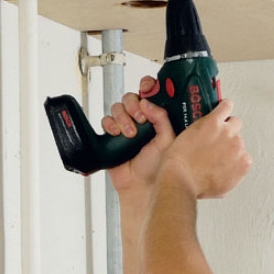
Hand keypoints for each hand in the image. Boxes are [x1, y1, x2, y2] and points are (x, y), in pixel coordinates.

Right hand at [101, 76, 175, 194]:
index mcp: (155, 117)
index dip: (146, 86)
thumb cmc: (158, 167)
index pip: (150, 93)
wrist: (141, 187)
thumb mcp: (168, 140)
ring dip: (123, 118)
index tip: (146, 86)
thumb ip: (161, 118)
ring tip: (131, 134)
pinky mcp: (111, 135)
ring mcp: (125, 126)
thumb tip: (147, 102)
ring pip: (117, 107)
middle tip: (140, 118)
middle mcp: (140, 119)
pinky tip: (118, 134)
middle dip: (133, 105)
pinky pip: (106, 120)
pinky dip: (111, 125)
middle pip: (130, 97)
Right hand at [160, 99, 251, 198]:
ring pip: (240, 144)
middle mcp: (228, 133)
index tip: (224, 112)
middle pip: (236, 123)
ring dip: (232, 149)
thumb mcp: (184, 133)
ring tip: (218, 159)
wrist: (182, 180)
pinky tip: (225, 167)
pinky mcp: (242, 165)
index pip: (227, 106)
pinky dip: (237, 164)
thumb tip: (185, 120)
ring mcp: (237, 149)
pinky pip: (245, 160)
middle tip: (218, 141)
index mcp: (213, 122)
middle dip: (228, 130)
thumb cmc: (179, 161)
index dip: (224, 109)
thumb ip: (194, 125)